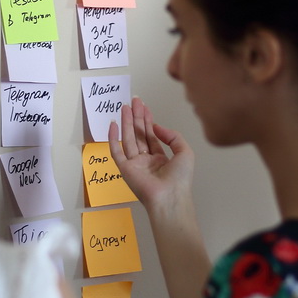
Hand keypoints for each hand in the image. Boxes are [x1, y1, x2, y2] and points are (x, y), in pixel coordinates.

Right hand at [108, 97, 193, 214]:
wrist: (170, 197)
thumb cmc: (180, 178)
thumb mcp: (184, 152)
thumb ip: (172, 136)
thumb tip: (156, 127)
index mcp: (160, 159)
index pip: (151, 136)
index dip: (147, 120)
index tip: (144, 107)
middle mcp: (146, 160)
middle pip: (139, 134)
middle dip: (136, 117)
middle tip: (134, 101)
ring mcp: (134, 164)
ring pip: (128, 139)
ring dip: (126, 122)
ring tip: (125, 106)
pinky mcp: (125, 169)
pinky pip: (116, 151)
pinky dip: (113, 138)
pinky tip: (113, 124)